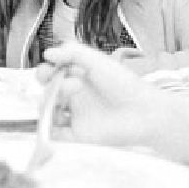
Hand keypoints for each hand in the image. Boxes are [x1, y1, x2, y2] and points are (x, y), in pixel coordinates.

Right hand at [39, 43, 165, 146]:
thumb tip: (47, 53)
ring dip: (49, 105)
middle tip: (69, 85)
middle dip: (50, 87)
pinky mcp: (79, 135)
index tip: (48, 71)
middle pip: (48, 92)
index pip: (52, 74)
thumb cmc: (124, 84)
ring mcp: (76, 116)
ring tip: (66, 101)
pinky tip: (54, 122)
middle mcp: (75, 97)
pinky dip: (49, 132)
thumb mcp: (98, 60)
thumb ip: (72, 52)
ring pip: (49, 113)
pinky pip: (57, 135)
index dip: (44, 72)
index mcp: (78, 77)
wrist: (144, 112)